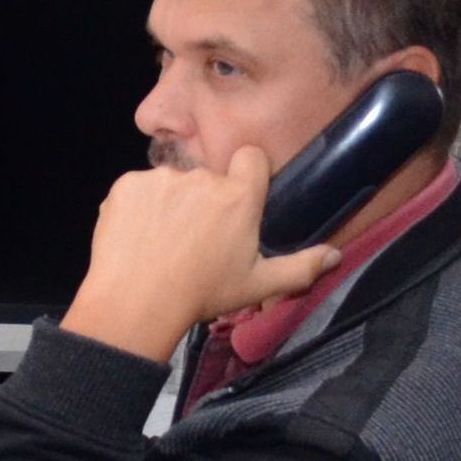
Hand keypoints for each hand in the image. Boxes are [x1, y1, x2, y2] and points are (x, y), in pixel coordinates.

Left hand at [63, 144, 340, 359]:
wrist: (135, 303)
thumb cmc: (202, 294)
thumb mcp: (258, 285)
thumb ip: (301, 267)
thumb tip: (335, 256)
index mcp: (239, 196)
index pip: (251, 157)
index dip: (247, 173)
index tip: (239, 198)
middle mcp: (202, 178)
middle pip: (207, 178)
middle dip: (204, 201)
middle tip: (194, 239)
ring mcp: (160, 178)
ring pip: (171, 184)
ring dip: (169, 204)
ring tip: (162, 242)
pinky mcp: (125, 184)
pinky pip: (137, 189)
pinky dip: (137, 208)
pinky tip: (137, 237)